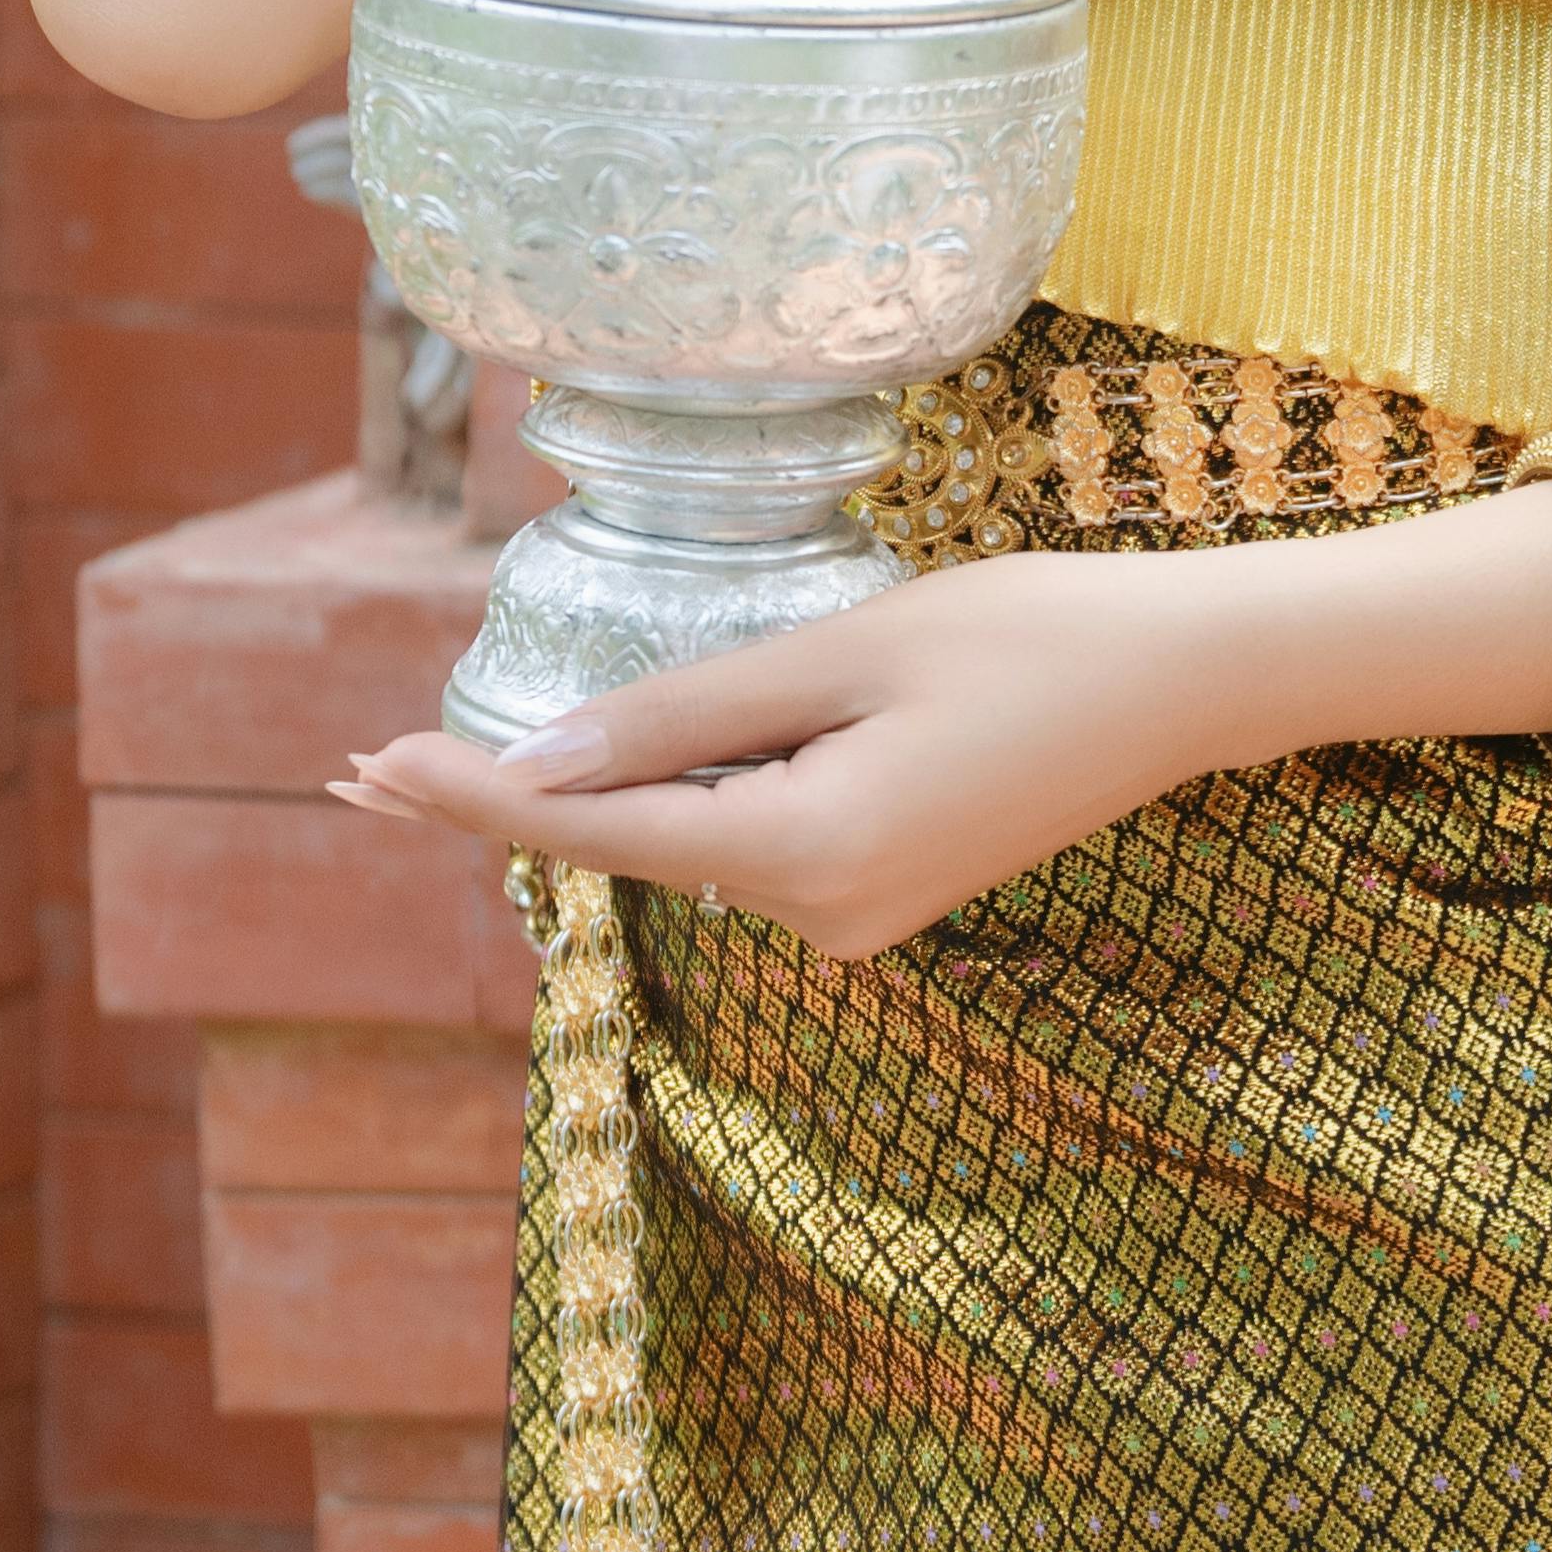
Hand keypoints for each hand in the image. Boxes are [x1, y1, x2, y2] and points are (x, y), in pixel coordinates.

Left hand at [328, 550, 1210, 961]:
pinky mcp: (885, 891)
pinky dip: (691, 795)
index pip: (595, 830)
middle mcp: (822, 915)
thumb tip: (542, 762)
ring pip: (696, 839)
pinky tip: (641, 759)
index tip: (362, 773)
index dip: (470, 798)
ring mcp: (857, 916)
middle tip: (362, 770)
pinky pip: (755, 837)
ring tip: (481, 756)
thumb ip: (687, 714)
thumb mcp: (843, 650)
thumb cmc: (1031, 635)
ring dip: (609, 793)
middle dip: (511, 799)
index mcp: (805, 852)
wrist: (1190, 681)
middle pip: (636, 842)